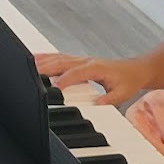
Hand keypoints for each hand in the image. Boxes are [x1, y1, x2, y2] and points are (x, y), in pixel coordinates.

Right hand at [35, 52, 153, 106]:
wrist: (136, 69)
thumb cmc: (129, 81)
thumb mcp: (124, 93)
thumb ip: (110, 100)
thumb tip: (97, 105)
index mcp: (96, 68)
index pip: (76, 73)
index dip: (64, 80)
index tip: (54, 88)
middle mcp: (86, 61)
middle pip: (62, 62)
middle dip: (46, 67)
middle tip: (30, 72)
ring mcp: (81, 59)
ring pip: (58, 58)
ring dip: (43, 61)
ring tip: (27, 64)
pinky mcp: (78, 61)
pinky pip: (59, 57)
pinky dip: (46, 57)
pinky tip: (35, 59)